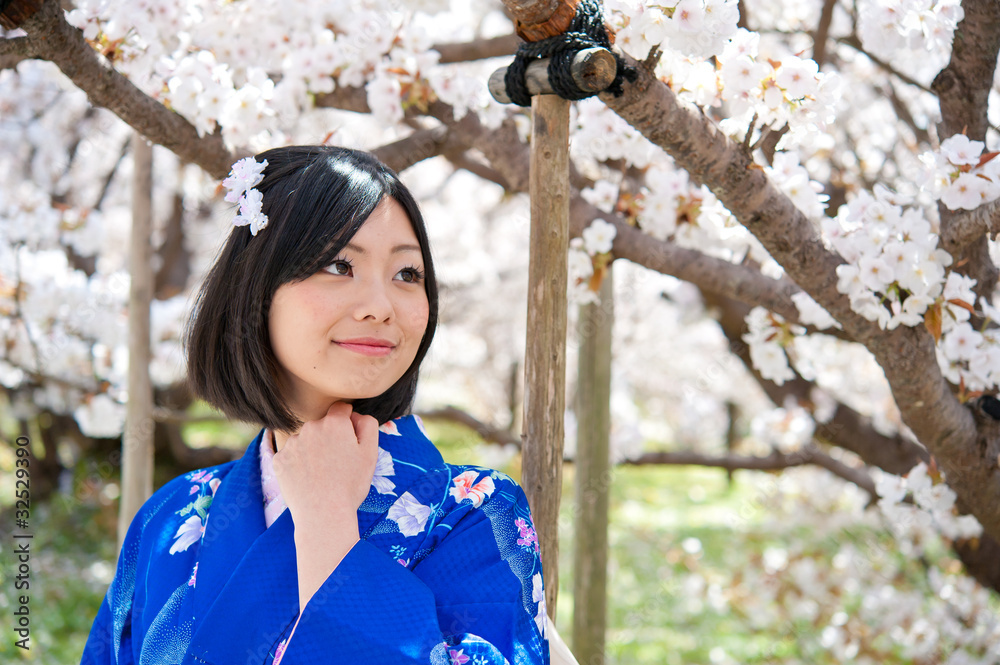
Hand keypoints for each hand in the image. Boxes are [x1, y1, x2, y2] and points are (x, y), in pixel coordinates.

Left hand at [272, 402, 378, 608]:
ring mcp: (292, 443)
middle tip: (337, 463)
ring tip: (322, 474)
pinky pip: (291, 455)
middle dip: (330, 437)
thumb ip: (368, 425)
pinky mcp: (278, 460)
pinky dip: (298, 464)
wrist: (323, 514)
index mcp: (334, 423)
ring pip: (306, 440)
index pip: (341, 409)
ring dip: (313, 450)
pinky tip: (307, 480)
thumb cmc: (350, 485)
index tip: (349, 439)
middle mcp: (310, 427)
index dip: (347, 422)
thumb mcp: (370, 453)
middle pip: (322, 425)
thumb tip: (355, 415)